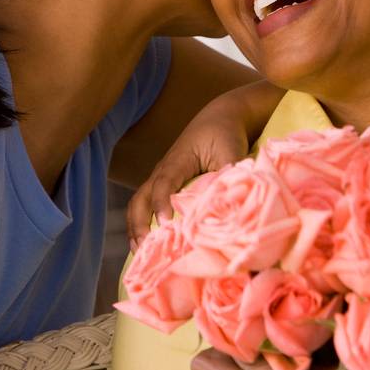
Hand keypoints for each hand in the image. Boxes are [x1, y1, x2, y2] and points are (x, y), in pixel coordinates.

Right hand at [126, 100, 250, 251]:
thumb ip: (230, 174)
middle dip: (139, 222)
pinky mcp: (165, 184)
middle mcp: (163, 170)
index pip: (163, 184)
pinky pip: (146, 203)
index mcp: (178, 161)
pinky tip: (146, 242)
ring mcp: (161, 177)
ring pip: (139, 202)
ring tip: (139, 251)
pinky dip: (142, 222)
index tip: (165, 224)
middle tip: (145, 247)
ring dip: (136, 226)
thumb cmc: (225, 134)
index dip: (162, 204)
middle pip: (141, 197)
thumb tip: (234, 203)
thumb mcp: (231, 151)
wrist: (218, 118)